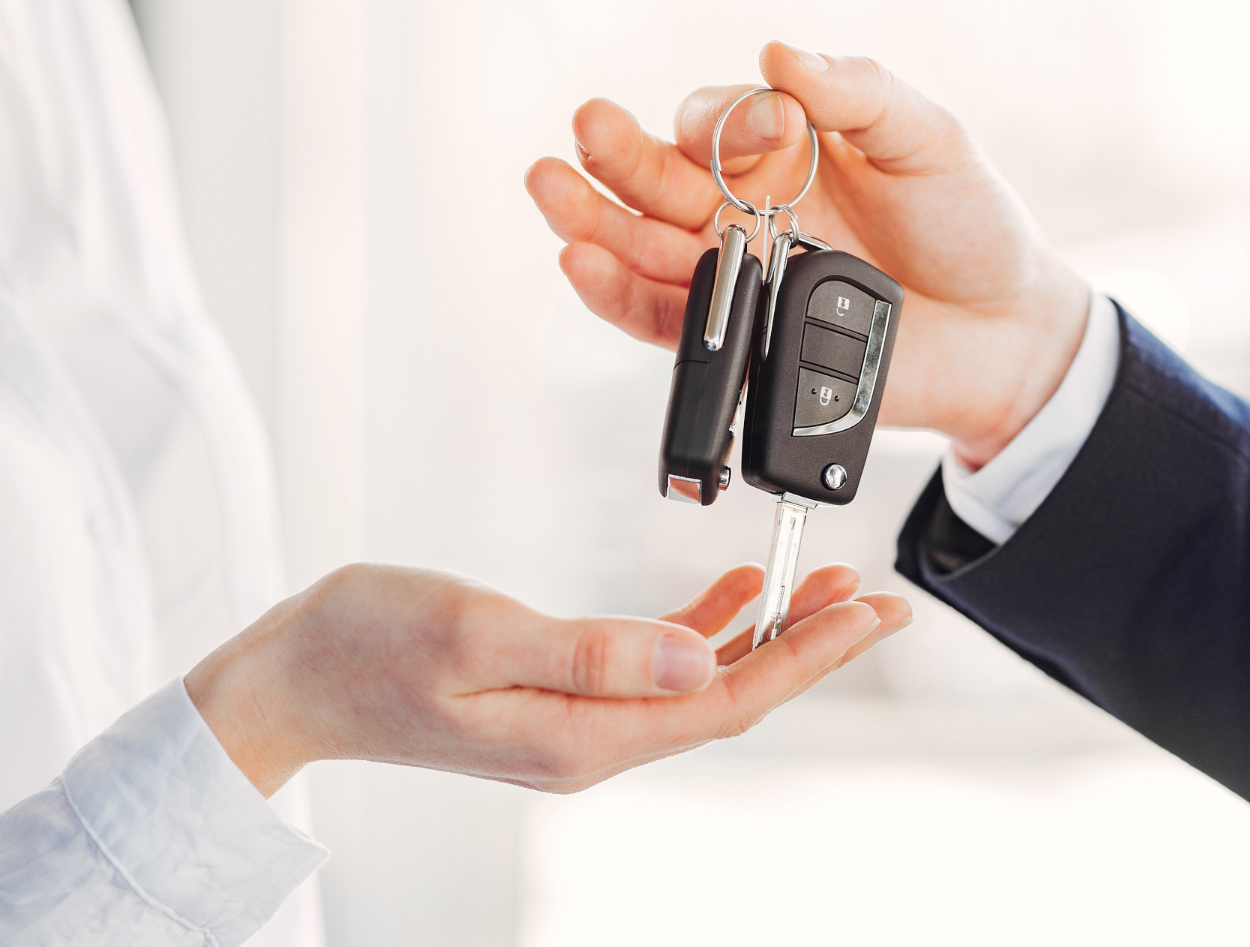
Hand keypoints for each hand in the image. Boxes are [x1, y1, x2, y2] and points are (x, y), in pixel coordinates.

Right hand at [185, 562, 907, 795]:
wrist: (290, 678)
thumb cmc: (366, 645)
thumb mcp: (477, 633)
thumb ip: (594, 653)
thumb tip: (701, 660)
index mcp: (583, 734)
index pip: (725, 700)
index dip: (808, 656)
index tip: (872, 613)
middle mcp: (593, 740)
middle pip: (731, 694)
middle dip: (812, 646)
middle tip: (882, 600)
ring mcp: (577, 720)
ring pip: (702, 680)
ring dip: (768, 634)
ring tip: (830, 586)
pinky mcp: (560, 692)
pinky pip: (656, 665)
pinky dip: (704, 627)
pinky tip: (735, 596)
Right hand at [526, 41, 1092, 469]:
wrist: (1004, 335)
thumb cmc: (971, 227)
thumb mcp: (928, 140)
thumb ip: (857, 93)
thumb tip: (778, 55)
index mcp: (781, 153)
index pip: (716, 123)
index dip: (722, 123)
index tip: (770, 133)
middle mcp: (745, 211)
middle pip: (657, 180)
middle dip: (617, 156)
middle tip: (586, 130)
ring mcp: (738, 278)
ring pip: (644, 249)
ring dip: (593, 222)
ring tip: (551, 193)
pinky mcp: (739, 343)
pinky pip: (665, 322)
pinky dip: (619, 297)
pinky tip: (585, 265)